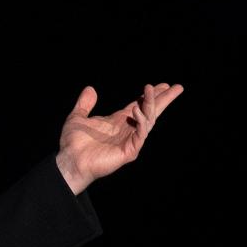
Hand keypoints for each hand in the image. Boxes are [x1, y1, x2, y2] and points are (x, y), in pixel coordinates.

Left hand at [55, 82, 182, 193]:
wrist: (69, 161)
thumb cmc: (73, 143)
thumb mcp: (78, 117)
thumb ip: (84, 104)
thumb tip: (90, 88)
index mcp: (118, 121)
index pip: (139, 105)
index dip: (150, 95)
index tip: (163, 85)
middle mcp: (127, 129)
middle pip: (150, 111)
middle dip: (163, 99)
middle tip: (177, 87)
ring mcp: (130, 140)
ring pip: (147, 120)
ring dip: (151, 104)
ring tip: (151, 89)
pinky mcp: (129, 151)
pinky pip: (140, 134)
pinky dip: (141, 121)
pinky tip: (138, 109)